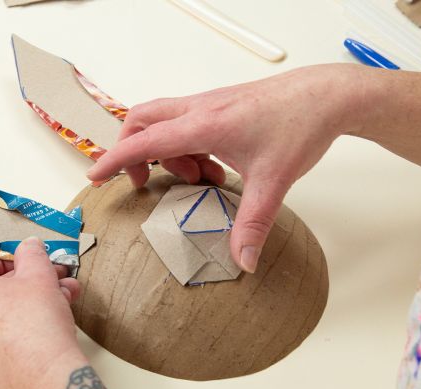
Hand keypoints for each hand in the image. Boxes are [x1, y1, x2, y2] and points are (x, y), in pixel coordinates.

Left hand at [0, 237, 83, 388]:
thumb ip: (32, 254)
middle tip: (49, 284)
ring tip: (58, 307)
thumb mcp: (40, 276)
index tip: (30, 266)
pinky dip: (10, 334)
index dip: (10, 261)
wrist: (44, 383)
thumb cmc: (35, 330)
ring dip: (22, 307)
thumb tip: (29, 249)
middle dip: (23, 284)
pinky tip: (41, 332)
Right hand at [88, 64, 366, 272]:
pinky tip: (213, 167)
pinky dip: (184, 145)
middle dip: (132, 151)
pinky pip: (183, 122)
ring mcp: (208, 104)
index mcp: (203, 125)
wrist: (326, 95)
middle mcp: (199, 110)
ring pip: (162, 120)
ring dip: (165, 151)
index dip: (113, 160)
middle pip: (140, 121)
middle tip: (145, 181)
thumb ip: (253, 224)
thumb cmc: (299, 126)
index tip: (93, 176)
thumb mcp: (273, 182)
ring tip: (197, 179)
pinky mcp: (219, 106)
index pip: (142, 141)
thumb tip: (242, 261)